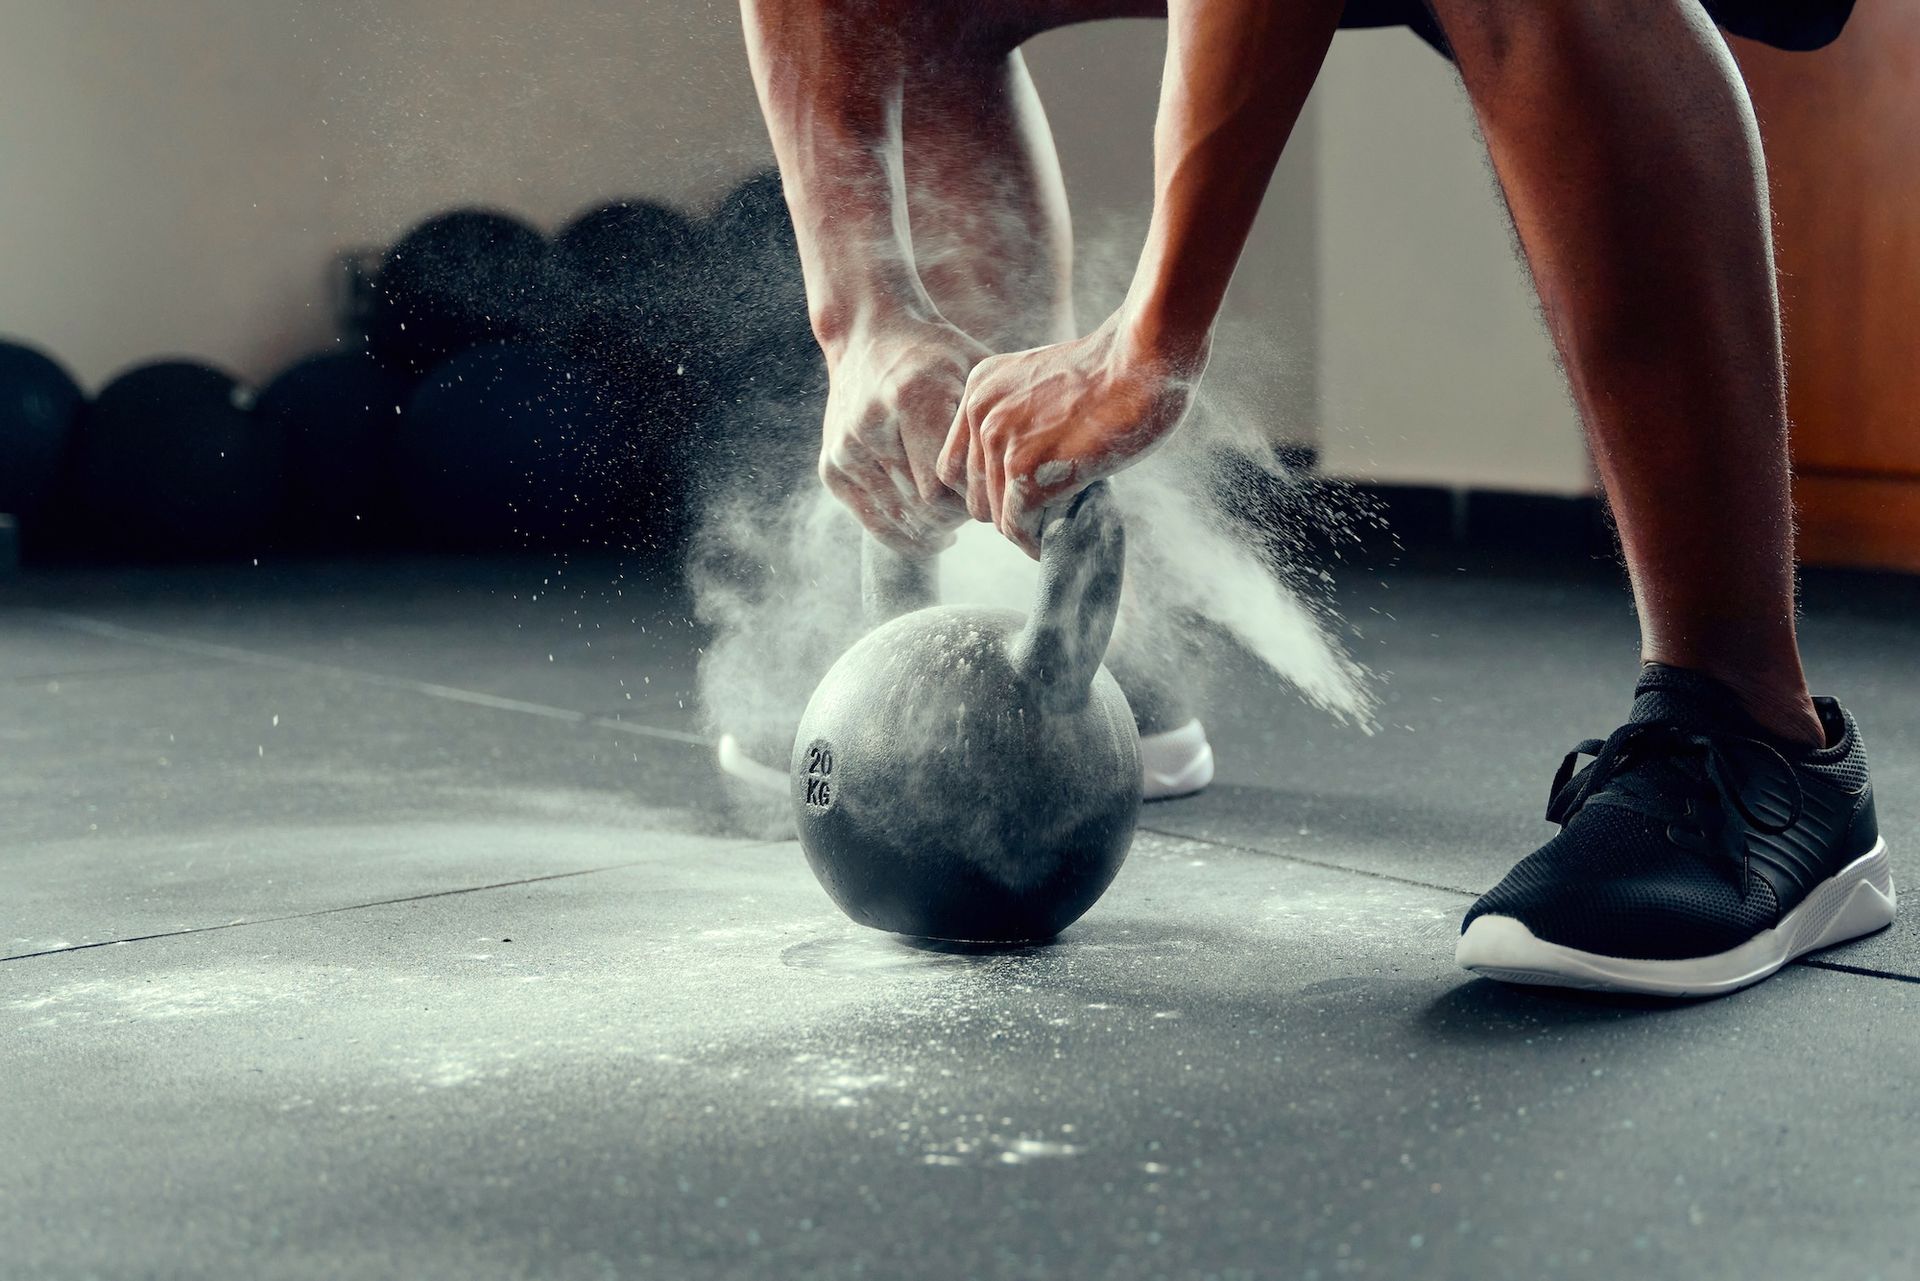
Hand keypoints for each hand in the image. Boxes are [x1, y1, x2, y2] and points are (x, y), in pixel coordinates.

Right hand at [819, 314, 990, 555]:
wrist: (869, 335)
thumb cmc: (939, 357)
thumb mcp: (976, 373)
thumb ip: (999, 421)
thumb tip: (1029, 480)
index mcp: (914, 397)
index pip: (949, 484)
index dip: (977, 500)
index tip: (995, 493)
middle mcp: (873, 424)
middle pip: (926, 506)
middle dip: (959, 516)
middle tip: (979, 508)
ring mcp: (846, 448)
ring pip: (902, 520)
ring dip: (934, 528)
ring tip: (956, 518)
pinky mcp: (831, 467)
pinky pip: (875, 523)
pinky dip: (906, 535)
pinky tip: (931, 531)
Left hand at [936, 317, 1202, 556]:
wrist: (1145, 358)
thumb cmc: (1118, 369)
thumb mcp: (1047, 383)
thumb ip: (1022, 416)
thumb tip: (1019, 475)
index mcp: (980, 387)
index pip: (957, 464)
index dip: (988, 488)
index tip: (1024, 493)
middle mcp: (979, 412)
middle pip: (974, 496)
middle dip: (1010, 509)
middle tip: (1049, 511)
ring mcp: (999, 441)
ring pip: (996, 516)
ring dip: (1030, 525)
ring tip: (1062, 519)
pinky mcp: (1025, 470)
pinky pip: (1017, 528)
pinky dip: (1036, 542)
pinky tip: (1060, 537)